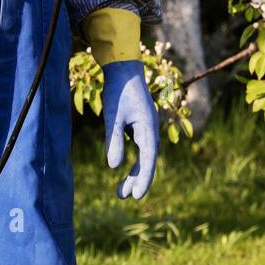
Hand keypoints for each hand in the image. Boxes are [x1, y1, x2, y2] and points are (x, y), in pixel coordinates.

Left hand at [101, 60, 157, 198]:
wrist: (124, 68)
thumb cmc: (118, 91)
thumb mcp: (112, 116)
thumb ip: (113, 140)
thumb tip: (113, 166)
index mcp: (148, 127)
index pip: (148, 158)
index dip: (143, 178)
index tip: (136, 195)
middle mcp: (151, 129)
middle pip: (147, 160)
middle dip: (137, 179)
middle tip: (123, 196)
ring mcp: (147, 127)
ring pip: (145, 156)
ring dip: (135, 172)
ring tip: (121, 191)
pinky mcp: (140, 125)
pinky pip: (141, 148)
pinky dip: (136, 161)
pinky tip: (126, 169)